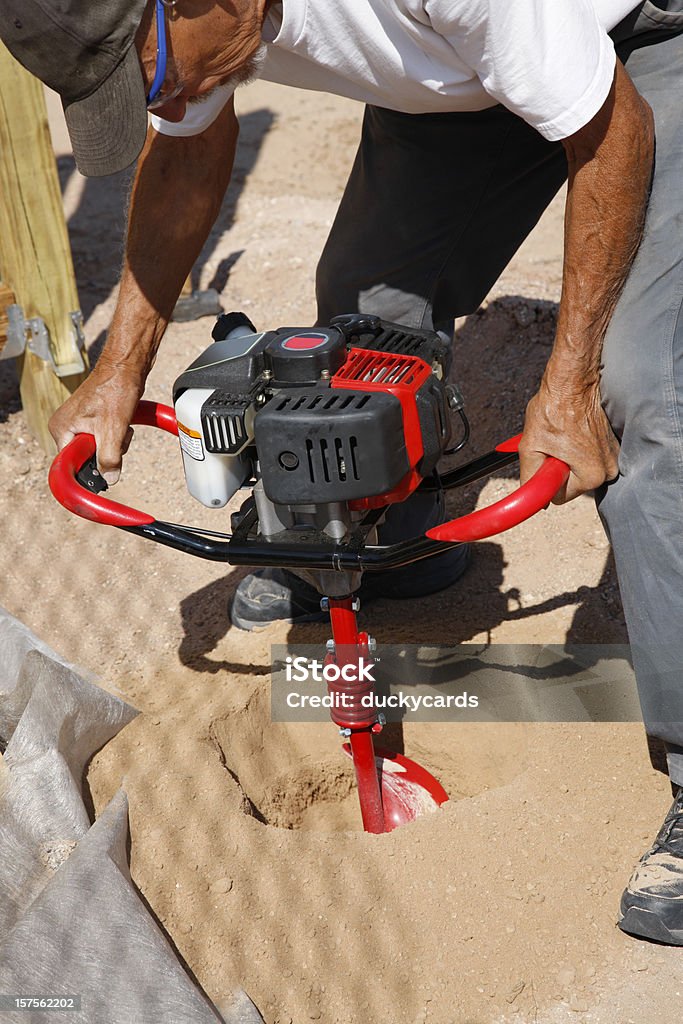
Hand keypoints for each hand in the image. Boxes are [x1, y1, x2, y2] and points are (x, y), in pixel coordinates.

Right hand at [49, 359, 143, 484]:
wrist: (127, 365)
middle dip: (106, 452)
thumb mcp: (113, 430)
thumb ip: (109, 459)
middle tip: (115, 434)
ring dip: (115, 443)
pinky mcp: (92, 418)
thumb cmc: (115, 390)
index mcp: (60, 429)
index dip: (89, 468)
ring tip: (120, 423)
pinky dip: (117, 434)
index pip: (70, 464)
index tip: (105, 468)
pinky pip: (105, 438)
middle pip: (86, 457)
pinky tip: (123, 422)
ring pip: (99, 448)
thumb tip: (109, 479)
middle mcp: (65, 426)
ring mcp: (79, 422)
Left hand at [519, 375, 619, 503]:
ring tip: (561, 435)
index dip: (546, 479)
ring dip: (565, 457)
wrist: (572, 381)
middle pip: (570, 484)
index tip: (544, 460)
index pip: (560, 497)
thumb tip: (536, 499)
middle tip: (551, 443)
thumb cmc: (554, 408)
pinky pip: (587, 456)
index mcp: (592, 475)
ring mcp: (612, 456)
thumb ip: (531, 478)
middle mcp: (608, 469)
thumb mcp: (531, 447)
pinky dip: (576, 448)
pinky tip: (570, 431)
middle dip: (556, 467)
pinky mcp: (611, 444)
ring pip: (577, 469)